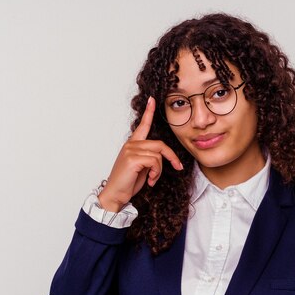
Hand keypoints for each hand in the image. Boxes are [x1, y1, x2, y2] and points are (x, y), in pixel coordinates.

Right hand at [97, 97, 183, 211]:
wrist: (115, 194)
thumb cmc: (128, 182)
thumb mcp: (142, 167)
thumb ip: (150, 157)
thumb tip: (163, 157)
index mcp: (133, 144)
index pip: (142, 125)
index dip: (148, 112)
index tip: (152, 99)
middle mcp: (131, 144)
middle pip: (160, 144)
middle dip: (172, 157)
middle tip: (178, 167)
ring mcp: (131, 150)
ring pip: (158, 155)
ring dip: (159, 170)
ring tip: (152, 179)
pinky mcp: (132, 159)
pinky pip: (155, 162)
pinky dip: (156, 173)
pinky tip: (149, 181)